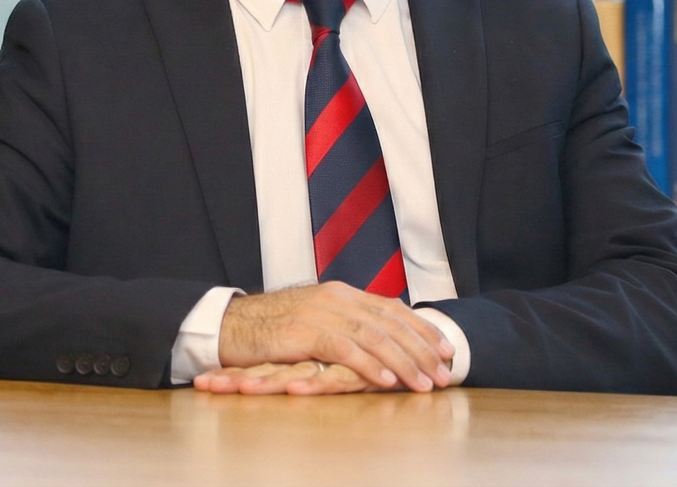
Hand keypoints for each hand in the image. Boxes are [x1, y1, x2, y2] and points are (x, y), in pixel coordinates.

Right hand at [212, 282, 453, 392]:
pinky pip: (344, 348)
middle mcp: (336, 298)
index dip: (422, 329)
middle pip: (389, 323)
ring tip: (424, 382)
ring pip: (373, 335)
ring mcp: (320, 313)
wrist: (229, 324)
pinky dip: (368, 364)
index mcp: (342, 293)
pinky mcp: (303, 332)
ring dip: (403, 361)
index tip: (446, 349)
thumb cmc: (271, 328)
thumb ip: (345, 325)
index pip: (392, 309)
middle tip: (445, 372)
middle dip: (422, 349)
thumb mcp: (315, 320)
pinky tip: (386, 380)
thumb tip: (377, 338)